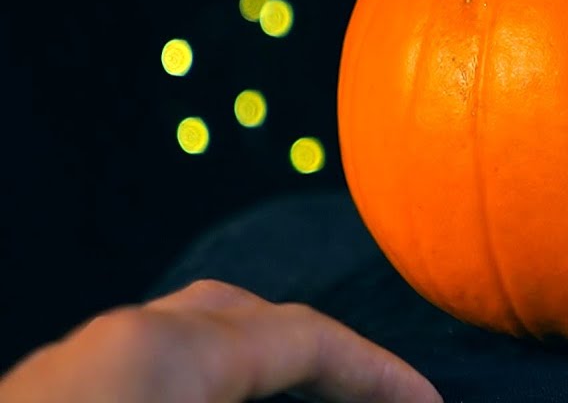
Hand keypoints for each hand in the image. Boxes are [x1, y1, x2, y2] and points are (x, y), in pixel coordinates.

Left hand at [0, 279, 442, 402]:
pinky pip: (148, 372)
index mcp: (164, 356)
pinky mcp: (45, 401)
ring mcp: (68, 372)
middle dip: (319, 353)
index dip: (379, 372)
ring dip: (261, 366)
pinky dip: (209, 386)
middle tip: (374, 399)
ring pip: (188, 339)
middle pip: (244, 315)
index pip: (303, 338)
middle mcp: (113, 344)